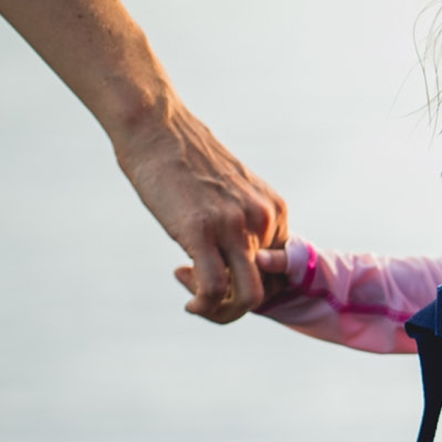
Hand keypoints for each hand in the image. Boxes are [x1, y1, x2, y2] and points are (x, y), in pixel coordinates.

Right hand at [117, 100, 286, 323]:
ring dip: (223, 313)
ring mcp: (234, 226)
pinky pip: (215, 289)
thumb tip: (236, 258)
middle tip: (207, 296)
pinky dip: (203, 306)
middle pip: (270, 289)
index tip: (226, 282)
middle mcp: (263, 219)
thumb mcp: (231, 192)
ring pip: (249, 297)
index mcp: (274, 210)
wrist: (157, 128)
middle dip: (239, 306)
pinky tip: (190, 302)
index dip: (255, 288)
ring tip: (197, 304)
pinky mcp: (202, 231)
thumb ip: (242, 222)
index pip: (283, 271)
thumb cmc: (186, 161)